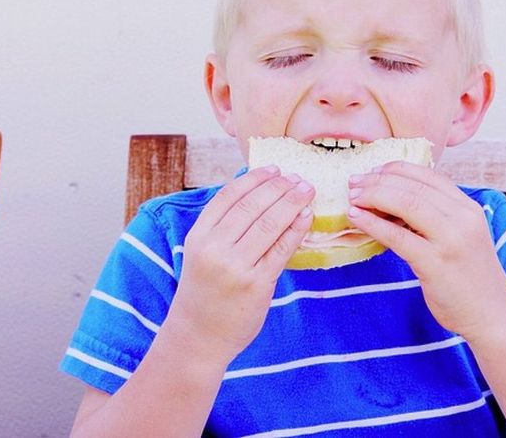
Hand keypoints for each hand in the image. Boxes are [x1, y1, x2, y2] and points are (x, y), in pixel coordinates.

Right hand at [167, 166, 313, 361]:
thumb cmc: (205, 290)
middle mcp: (214, 249)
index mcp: (199, 236)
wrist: (199, 336)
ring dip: (291, 202)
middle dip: (279, 187)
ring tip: (306, 190)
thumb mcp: (202, 253)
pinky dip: (296, 229)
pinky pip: (281, 249)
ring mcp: (236, 267)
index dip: (254, 178)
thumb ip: (223, 226)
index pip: (229, 196)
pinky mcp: (257, 284)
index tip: (275, 169)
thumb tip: (258, 191)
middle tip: (297, 177)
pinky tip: (307, 216)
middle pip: (252, 206)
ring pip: (269, 224)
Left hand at [346, 162, 505, 339]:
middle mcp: (463, 218)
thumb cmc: (470, 277)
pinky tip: (357, 218)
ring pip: (406, 204)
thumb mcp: (461, 236)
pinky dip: (373, 224)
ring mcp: (451, 240)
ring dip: (373, 197)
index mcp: (469, 208)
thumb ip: (437, 216)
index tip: (372, 171)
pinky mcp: (436, 264)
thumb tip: (393, 199)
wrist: (491, 315)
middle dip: (378, 181)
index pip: (429, 176)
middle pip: (414, 187)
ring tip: (352, 198)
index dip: (396, 169)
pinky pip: (398, 236)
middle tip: (354, 183)